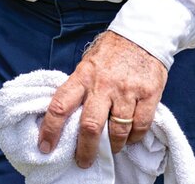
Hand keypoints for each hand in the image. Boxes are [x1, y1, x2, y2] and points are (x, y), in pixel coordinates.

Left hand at [39, 32, 167, 166]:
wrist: (145, 33)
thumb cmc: (112, 52)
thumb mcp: (89, 64)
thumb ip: (79, 87)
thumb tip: (64, 116)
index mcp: (84, 76)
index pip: (60, 105)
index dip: (50, 129)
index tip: (45, 147)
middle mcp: (104, 84)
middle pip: (90, 126)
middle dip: (85, 150)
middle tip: (83, 161)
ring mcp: (127, 89)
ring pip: (117, 130)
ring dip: (113, 146)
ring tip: (111, 148)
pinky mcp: (149, 93)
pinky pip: (140, 125)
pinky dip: (134, 137)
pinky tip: (130, 137)